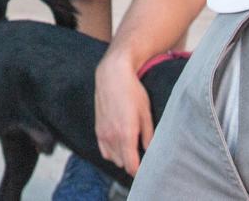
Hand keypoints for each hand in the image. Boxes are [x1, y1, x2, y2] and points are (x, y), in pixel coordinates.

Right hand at [95, 52, 154, 177]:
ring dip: (122, 158)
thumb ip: (148, 136)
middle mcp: (112, 137)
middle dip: (132, 164)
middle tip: (143, 157)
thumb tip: (150, 151)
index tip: (147, 171)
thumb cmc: (132, 92)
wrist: (112, 75)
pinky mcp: (97, 129)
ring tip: (133, 150)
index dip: (140, 172)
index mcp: (126, 135)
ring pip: (113, 158)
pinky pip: (104, 150)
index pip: (131, 166)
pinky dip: (112, 152)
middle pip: (122, 164)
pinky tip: (120, 145)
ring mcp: (102, 133)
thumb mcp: (146, 113)